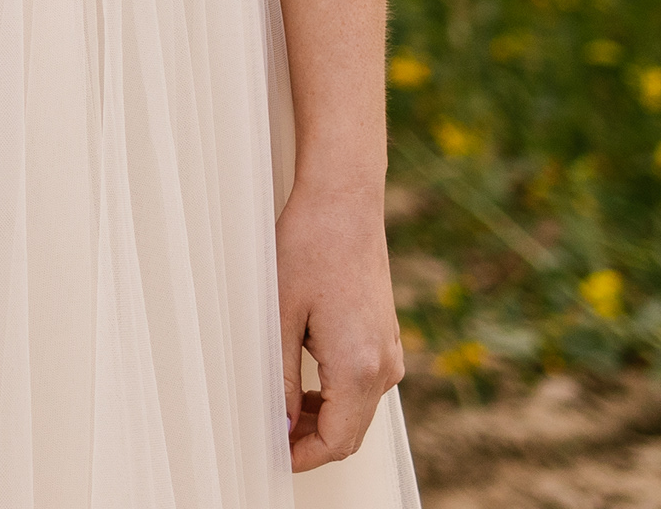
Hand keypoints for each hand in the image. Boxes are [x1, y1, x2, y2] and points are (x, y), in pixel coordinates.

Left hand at [277, 173, 405, 469]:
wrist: (344, 204)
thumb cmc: (309, 247)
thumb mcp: (281, 316)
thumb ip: (282, 377)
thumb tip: (280, 423)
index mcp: (359, 367)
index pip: (337, 441)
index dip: (303, 457)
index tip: (274, 455)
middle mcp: (384, 366)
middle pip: (351, 433)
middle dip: (311, 442)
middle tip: (271, 436)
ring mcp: (389, 352)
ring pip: (359, 412)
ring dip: (323, 421)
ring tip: (281, 410)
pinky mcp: (386, 338)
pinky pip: (364, 386)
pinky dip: (337, 398)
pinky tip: (305, 385)